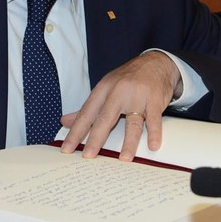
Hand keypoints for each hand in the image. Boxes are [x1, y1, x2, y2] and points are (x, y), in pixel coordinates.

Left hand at [60, 51, 180, 160]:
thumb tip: (65, 122)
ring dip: (128, 142)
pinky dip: (154, 133)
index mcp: (103, 90)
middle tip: (88, 156)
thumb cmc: (127, 79)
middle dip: (95, 139)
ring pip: (132, 122)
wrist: (155, 63)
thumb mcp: (105, 88)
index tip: (67, 148)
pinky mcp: (155, 100)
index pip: (86, 113)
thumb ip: (88, 108)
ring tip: (124, 159)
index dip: (76, 132)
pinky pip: (154, 119)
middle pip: (105, 118)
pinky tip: (153, 146)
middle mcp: (118, 92)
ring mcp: (138, 97)